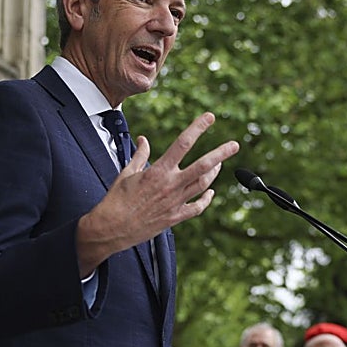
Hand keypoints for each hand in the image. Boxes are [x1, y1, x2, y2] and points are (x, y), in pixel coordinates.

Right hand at [76, 113, 238, 274]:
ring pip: (203, 184)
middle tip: (234, 145)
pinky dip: (206, 199)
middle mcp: (170, 185)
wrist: (111, 228)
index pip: (183, 143)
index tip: (210, 117)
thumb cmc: (116, 200)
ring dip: (214, 172)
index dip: (198, 127)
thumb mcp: (126, 173)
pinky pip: (197, 207)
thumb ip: (140, 155)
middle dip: (221, 154)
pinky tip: (210, 192)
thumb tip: (144, 140)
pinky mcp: (175, 218)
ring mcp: (175, 202)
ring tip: (219, 163)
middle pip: (203, 166)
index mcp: (158, 171)